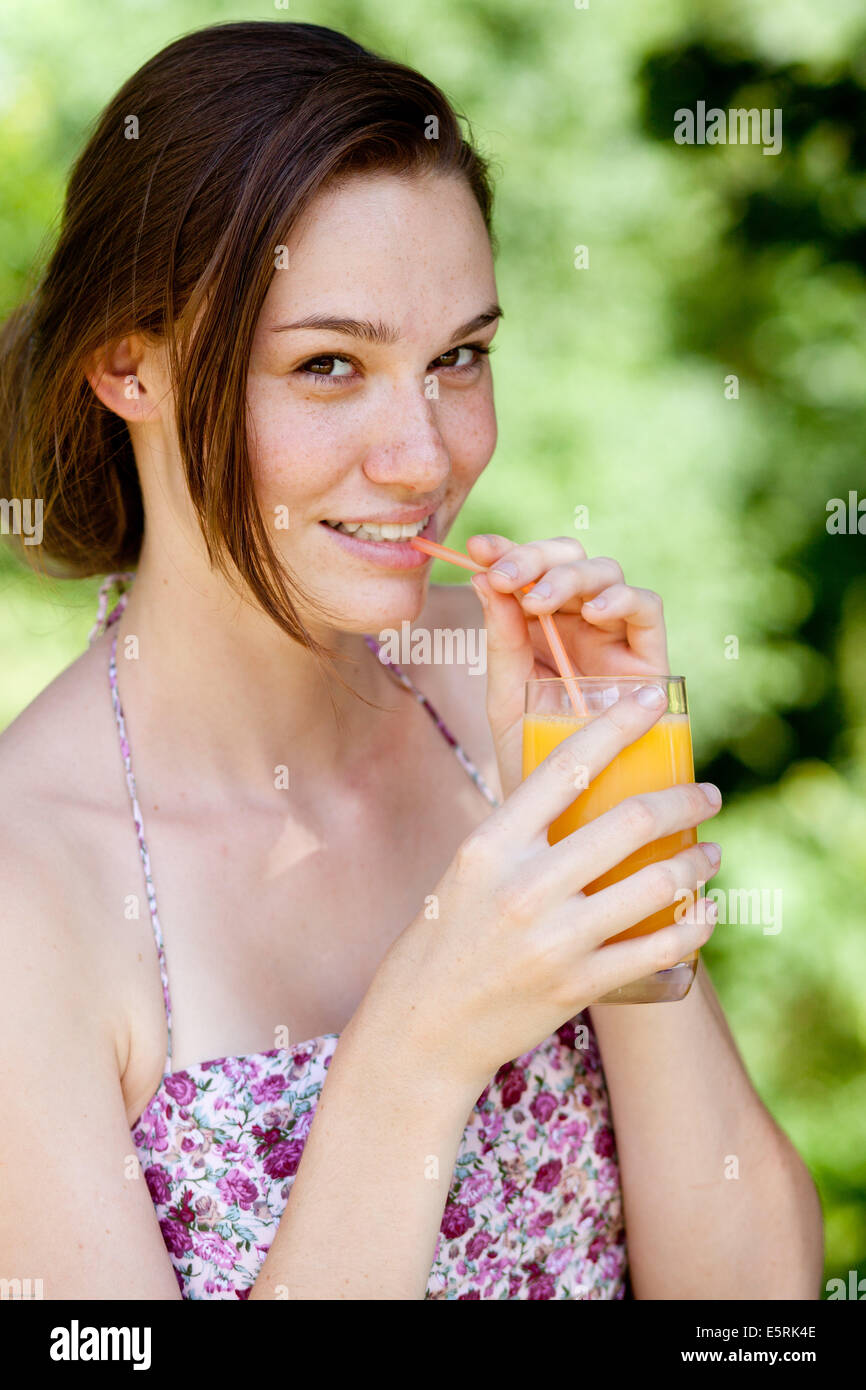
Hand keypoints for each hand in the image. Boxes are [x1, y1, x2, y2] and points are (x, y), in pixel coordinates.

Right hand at [367, 685, 721, 1095]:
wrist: (425, 1028)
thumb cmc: (448, 936)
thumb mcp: (470, 868)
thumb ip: (521, 831)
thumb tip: (583, 786)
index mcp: (492, 843)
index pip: (567, 764)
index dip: (618, 724)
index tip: (654, 702)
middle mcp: (524, 885)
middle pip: (632, 819)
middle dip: (686, 800)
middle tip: (707, 793)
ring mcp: (554, 939)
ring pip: (657, 883)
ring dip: (698, 862)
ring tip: (710, 852)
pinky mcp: (578, 985)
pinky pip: (659, 947)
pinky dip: (694, 925)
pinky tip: (705, 911)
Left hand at [466, 534, 670, 797]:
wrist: (570, 820)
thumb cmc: (533, 759)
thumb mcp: (507, 696)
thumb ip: (501, 641)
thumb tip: (484, 578)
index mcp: (539, 627)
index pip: (528, 570)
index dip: (507, 550)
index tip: (477, 548)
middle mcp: (579, 625)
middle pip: (567, 560)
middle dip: (535, 558)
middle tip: (505, 574)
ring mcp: (615, 639)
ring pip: (606, 573)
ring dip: (571, 576)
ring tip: (540, 601)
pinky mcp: (652, 661)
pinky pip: (648, 610)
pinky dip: (623, 600)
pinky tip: (594, 612)